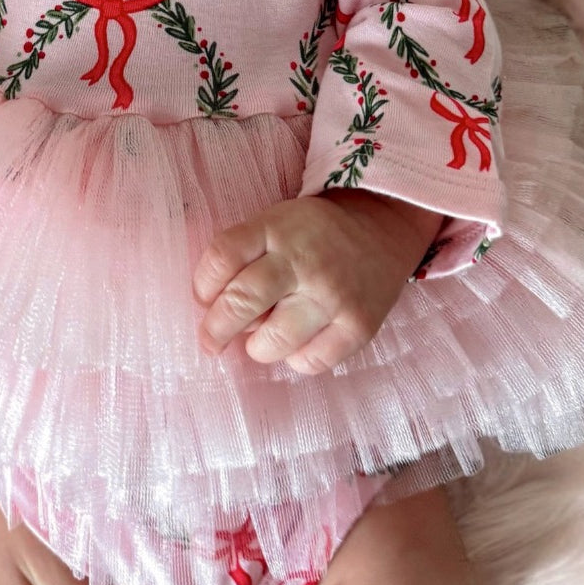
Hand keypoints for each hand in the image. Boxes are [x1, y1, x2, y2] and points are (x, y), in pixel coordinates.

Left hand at [193, 191, 443, 374]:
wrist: (381, 229)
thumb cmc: (313, 234)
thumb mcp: (275, 223)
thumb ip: (243, 256)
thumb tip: (211, 311)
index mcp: (276, 227)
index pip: (223, 256)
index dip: (202, 285)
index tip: (203, 300)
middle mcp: (304, 259)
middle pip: (242, 300)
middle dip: (216, 329)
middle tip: (211, 342)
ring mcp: (333, 294)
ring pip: (274, 340)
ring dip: (258, 348)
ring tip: (264, 339)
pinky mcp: (358, 325)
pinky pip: (311, 361)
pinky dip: (296, 359)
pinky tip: (300, 342)